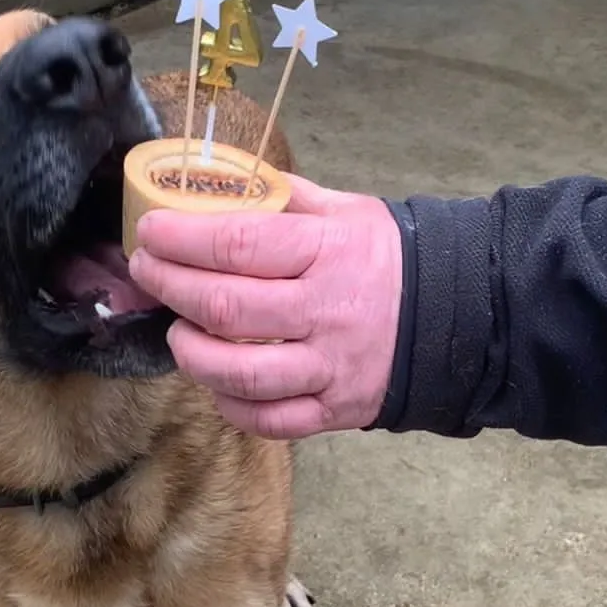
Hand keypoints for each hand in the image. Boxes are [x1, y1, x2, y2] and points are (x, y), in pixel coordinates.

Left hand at [128, 175, 402, 438]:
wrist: (460, 312)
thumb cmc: (387, 258)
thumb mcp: (345, 210)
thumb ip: (282, 199)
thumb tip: (219, 185)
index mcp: (328, 251)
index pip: (239, 244)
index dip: (182, 239)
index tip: (149, 232)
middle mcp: (327, 312)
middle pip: (227, 308)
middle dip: (171, 288)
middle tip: (147, 273)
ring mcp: (330, 367)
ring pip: (241, 374)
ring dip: (192, 354)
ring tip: (178, 332)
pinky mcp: (335, 410)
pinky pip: (270, 420)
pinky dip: (231, 405)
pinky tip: (215, 382)